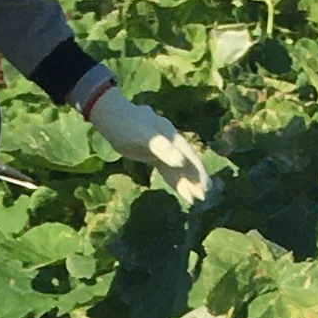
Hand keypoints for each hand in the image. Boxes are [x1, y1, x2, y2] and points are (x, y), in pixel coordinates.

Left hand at [83, 86, 218, 205]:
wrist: (111, 118)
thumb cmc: (127, 125)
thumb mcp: (143, 136)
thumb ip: (162, 148)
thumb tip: (181, 162)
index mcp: (172, 136)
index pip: (189, 156)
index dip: (197, 171)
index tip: (206, 187)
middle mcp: (171, 143)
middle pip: (186, 164)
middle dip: (194, 180)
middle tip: (203, 197)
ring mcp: (163, 150)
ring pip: (177, 170)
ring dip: (186, 183)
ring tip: (195, 200)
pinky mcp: (154, 155)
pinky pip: (168, 170)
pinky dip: (175, 181)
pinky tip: (182, 192)